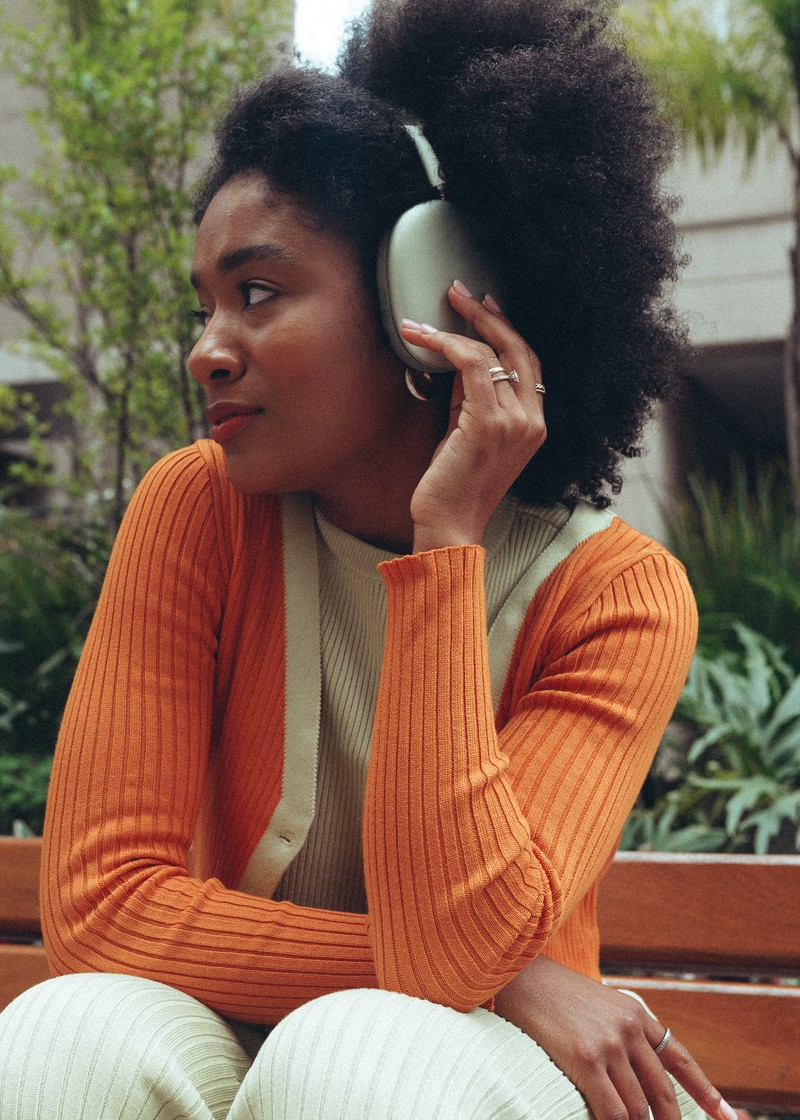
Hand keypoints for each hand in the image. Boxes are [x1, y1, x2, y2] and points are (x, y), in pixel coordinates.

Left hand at [401, 281, 545, 552]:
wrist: (449, 525)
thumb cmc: (452, 486)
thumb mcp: (467, 434)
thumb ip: (471, 400)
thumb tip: (457, 360)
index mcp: (534, 424)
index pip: (527, 362)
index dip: (505, 329)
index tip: (482, 307)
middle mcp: (532, 420)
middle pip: (518, 348)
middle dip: (487, 314)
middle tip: (458, 291)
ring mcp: (515, 421)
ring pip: (490, 354)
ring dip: (455, 328)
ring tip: (424, 319)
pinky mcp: (490, 423)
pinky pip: (471, 365)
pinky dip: (445, 345)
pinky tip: (421, 338)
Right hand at [493, 955, 737, 1119]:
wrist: (519, 974)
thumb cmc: (553, 993)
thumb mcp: (599, 1005)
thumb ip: (623, 1033)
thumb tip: (638, 1073)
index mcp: (636, 1015)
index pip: (680, 1060)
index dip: (705, 1092)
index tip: (725, 1115)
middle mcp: (630, 1030)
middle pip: (662, 1094)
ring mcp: (610, 1045)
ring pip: (637, 1109)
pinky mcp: (585, 1059)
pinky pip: (611, 1111)